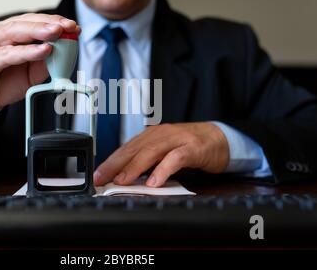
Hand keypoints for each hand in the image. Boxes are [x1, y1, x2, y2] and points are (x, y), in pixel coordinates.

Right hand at [0, 14, 79, 115]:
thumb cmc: (1, 83)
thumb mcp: (32, 74)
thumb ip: (46, 63)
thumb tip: (64, 52)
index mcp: (9, 32)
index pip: (35, 21)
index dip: (55, 21)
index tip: (74, 27)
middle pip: (26, 22)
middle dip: (50, 23)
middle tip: (69, 26)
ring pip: (15, 32)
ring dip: (39, 31)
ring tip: (57, 32)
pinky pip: (6, 54)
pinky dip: (26, 52)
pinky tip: (42, 50)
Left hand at [93, 122, 229, 186]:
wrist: (219, 138)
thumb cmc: (188, 146)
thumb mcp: (164, 153)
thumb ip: (147, 163)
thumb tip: (126, 178)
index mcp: (151, 136)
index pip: (126, 148)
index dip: (110, 161)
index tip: (97, 174)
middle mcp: (160, 134)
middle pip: (134, 149)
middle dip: (115, 164)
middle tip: (101, 178)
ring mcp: (177, 139)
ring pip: (151, 152)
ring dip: (134, 167)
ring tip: (122, 180)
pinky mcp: (193, 148)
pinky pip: (175, 159)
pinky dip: (163, 170)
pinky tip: (154, 181)